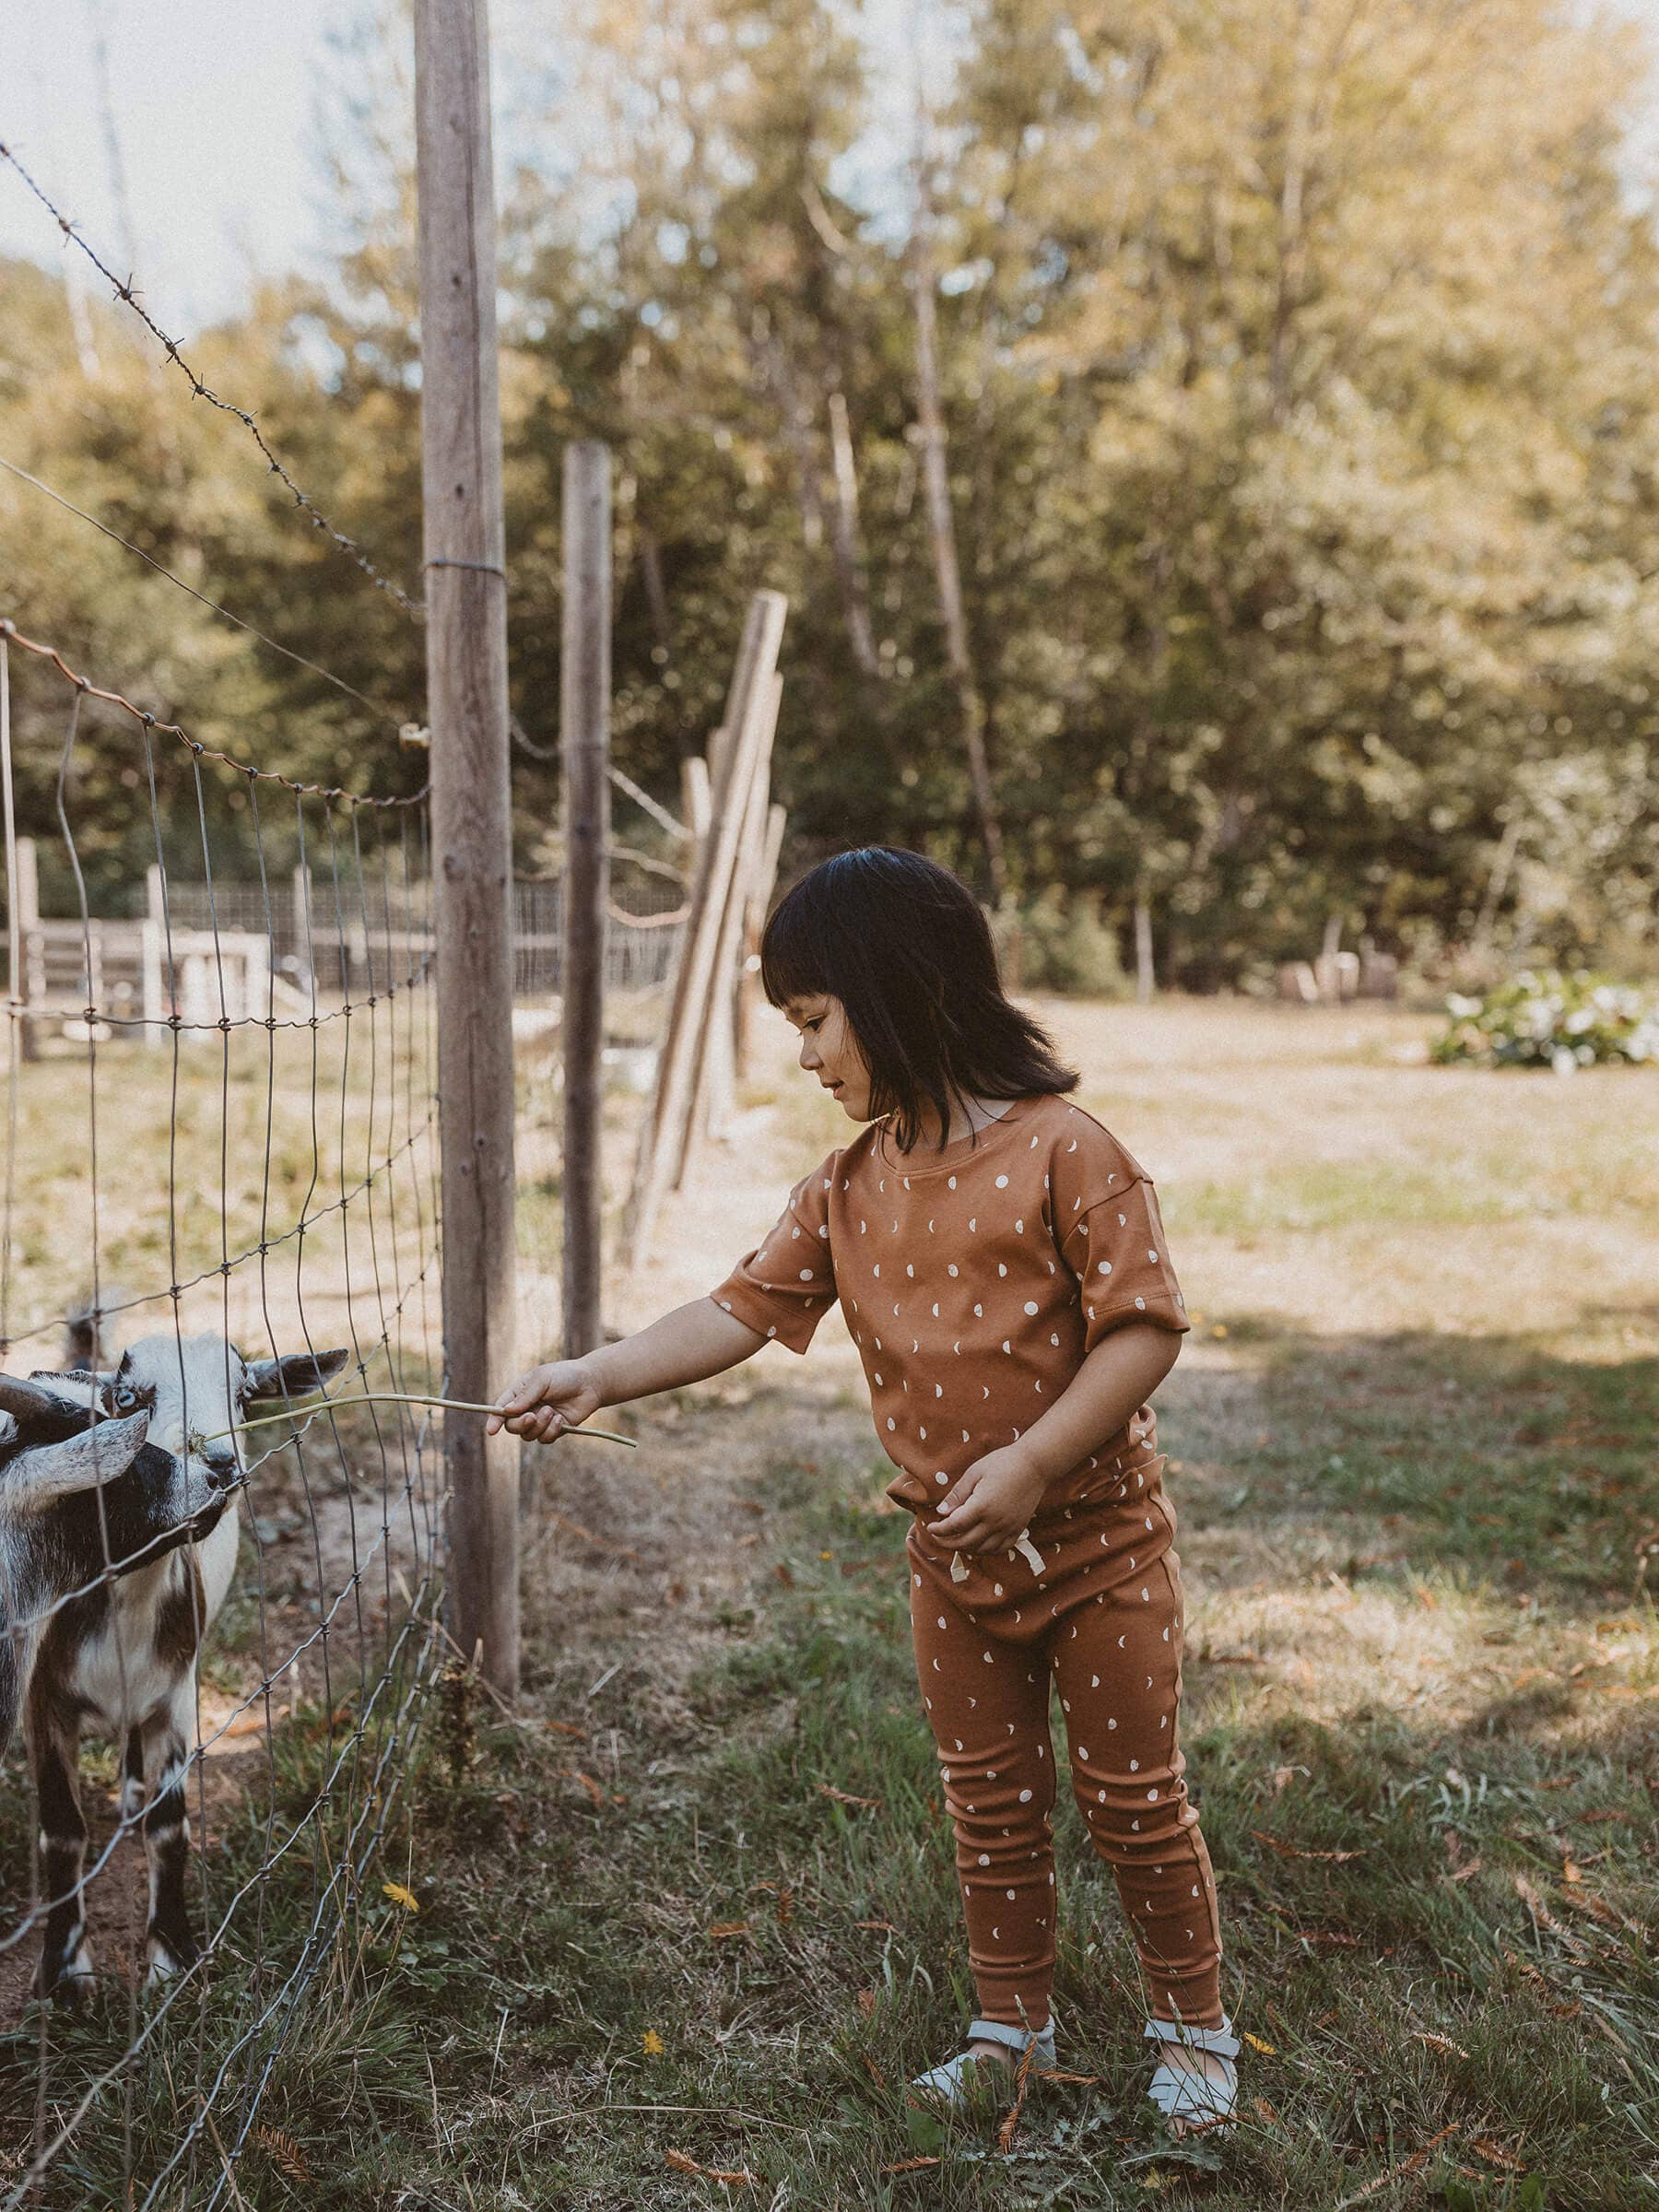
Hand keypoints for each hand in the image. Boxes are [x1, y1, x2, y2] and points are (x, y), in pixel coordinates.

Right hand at [487, 1359, 601, 1441]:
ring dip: (539, 1426)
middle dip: (521, 1424)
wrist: (591, 1383)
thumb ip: (526, 1396)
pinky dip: (552, 1431)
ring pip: (528, 1436)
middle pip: (512, 1427)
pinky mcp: (553, 1430)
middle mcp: (526, 1409)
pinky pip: (544, 1439)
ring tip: (552, 1412)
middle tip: (533, 1416)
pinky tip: (561, 1419)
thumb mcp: (542, 1379)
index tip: (492, 1430)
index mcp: (519, 1394)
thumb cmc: (564, 1376)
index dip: (494, 1420)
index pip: (501, 1409)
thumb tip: (507, 1411)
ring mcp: (539, 1421)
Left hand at [926, 1444, 1049, 1553]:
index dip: (940, 1530)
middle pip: (966, 1542)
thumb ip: (957, 1495)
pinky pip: (1000, 1548)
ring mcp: (1009, 1527)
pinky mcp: (1018, 1529)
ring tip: (955, 1540)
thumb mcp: (974, 1473)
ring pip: (982, 1549)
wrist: (1035, 1465)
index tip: (931, 1528)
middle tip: (938, 1537)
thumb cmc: (1002, 1463)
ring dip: (965, 1548)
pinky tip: (977, 1543)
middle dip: (948, 1542)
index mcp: (982, 1505)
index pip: (954, 1526)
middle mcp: (996, 1521)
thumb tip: (941, 1512)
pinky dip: (985, 1550)